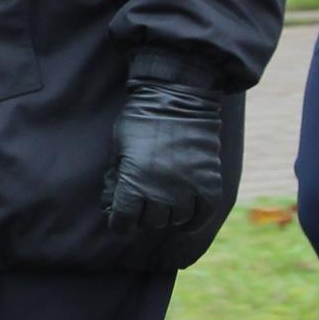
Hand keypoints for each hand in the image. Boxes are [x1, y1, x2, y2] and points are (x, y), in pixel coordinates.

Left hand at [101, 73, 226, 234]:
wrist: (176, 97)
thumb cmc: (140, 120)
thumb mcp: (117, 147)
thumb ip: (114, 179)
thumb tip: (109, 206)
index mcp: (134, 182)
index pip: (123, 221)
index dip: (119, 223)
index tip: (120, 219)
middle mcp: (161, 190)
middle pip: (151, 222)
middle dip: (143, 216)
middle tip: (143, 204)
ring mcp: (188, 187)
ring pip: (176, 220)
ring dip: (168, 216)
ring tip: (164, 205)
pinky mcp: (209, 181)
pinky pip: (204, 214)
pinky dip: (195, 221)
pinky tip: (186, 220)